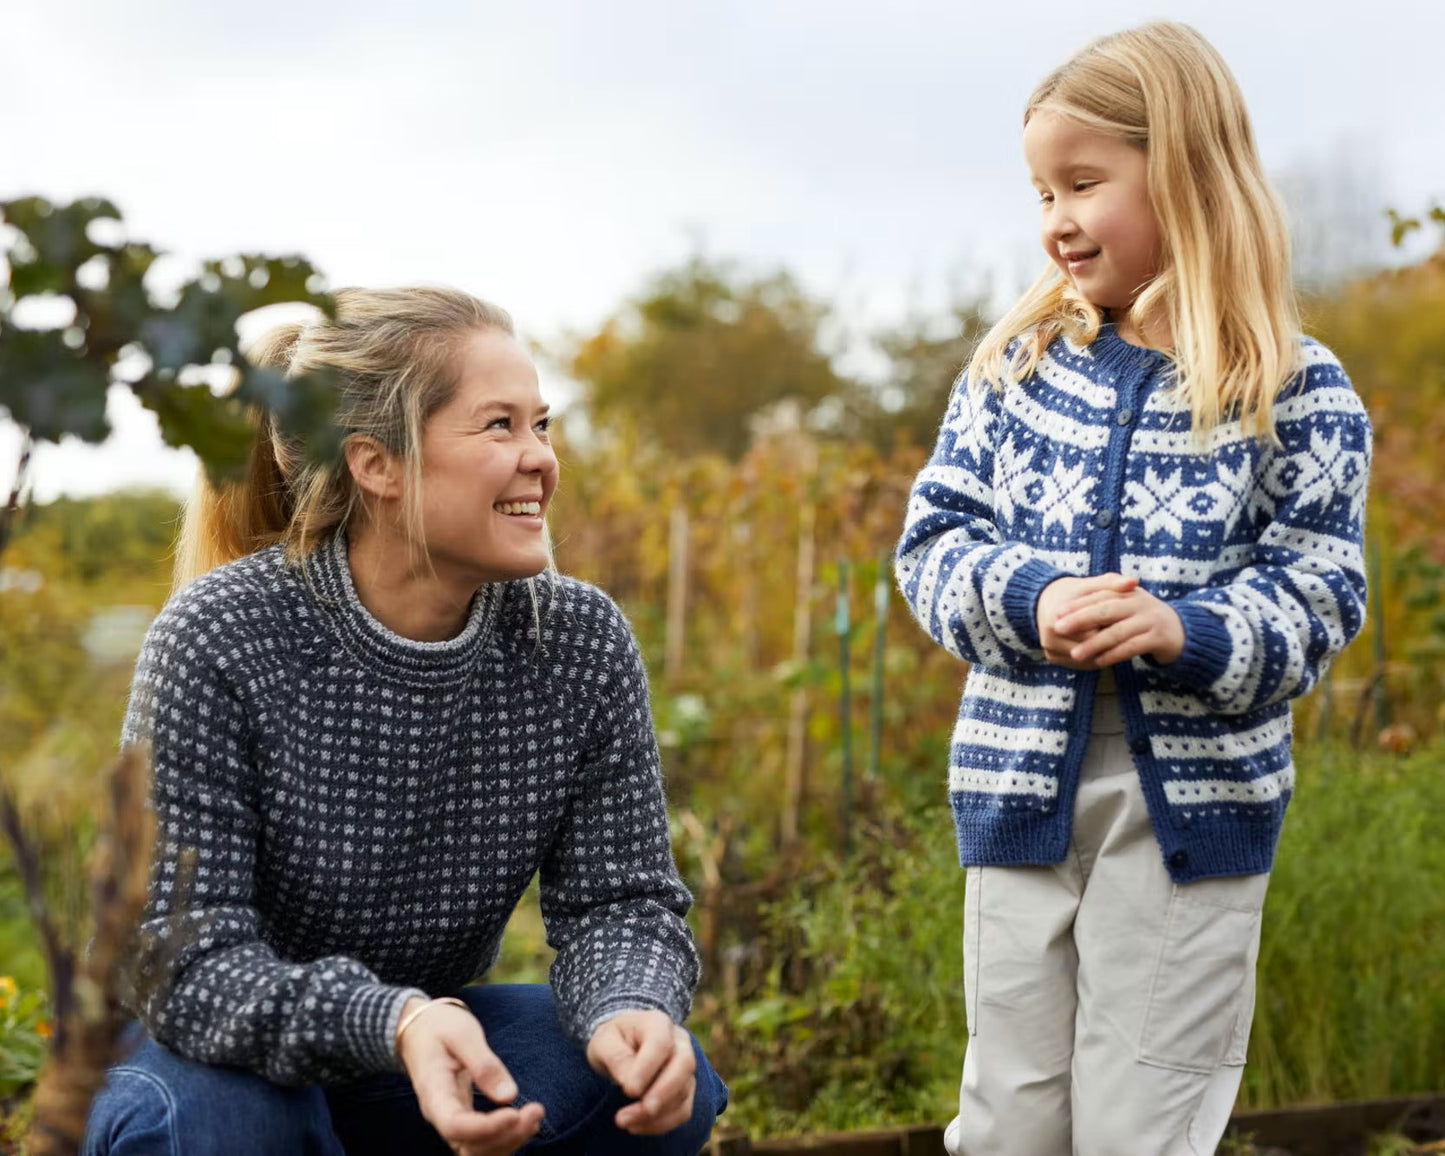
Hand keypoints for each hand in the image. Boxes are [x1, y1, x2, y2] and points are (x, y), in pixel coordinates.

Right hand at [395, 996, 544, 1155]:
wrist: (422, 1030)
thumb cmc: (440, 1027)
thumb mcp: (462, 1034)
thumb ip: (484, 1063)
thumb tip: (509, 1096)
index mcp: (433, 1092)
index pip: (454, 1125)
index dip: (485, 1128)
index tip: (514, 1113)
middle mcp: (440, 1114)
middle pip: (470, 1146)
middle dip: (506, 1136)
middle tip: (536, 1110)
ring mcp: (451, 1120)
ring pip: (478, 1151)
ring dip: (509, 1141)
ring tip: (535, 1116)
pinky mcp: (464, 1121)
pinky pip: (482, 1143)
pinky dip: (506, 1139)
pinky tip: (527, 1124)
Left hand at [586, 1010, 696, 1135]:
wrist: (622, 1044)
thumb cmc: (613, 1040)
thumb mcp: (604, 1042)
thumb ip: (617, 1058)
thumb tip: (631, 1086)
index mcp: (658, 1023)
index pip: (661, 1044)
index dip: (648, 1069)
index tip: (628, 1090)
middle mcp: (679, 1042)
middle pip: (684, 1066)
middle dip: (663, 1093)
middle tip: (640, 1110)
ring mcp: (685, 1066)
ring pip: (684, 1092)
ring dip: (656, 1114)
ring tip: (624, 1121)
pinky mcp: (685, 1089)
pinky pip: (682, 1110)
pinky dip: (661, 1124)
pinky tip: (636, 1126)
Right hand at [1037, 574, 1139, 667]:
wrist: (1044, 600)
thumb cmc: (1074, 591)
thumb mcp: (1091, 584)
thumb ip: (1112, 583)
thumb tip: (1134, 581)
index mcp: (1057, 617)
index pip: (1094, 631)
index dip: (1113, 627)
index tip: (1128, 622)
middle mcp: (1050, 637)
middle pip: (1090, 648)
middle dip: (1109, 642)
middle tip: (1129, 634)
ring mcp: (1050, 650)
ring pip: (1087, 659)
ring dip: (1104, 653)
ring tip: (1120, 641)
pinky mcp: (1052, 658)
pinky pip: (1080, 663)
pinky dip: (1095, 658)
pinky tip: (1106, 648)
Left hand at [1052, 577, 1184, 667]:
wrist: (1182, 632)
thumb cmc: (1144, 619)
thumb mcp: (1127, 606)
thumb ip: (1104, 604)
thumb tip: (1068, 612)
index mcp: (1128, 592)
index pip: (1099, 595)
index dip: (1077, 603)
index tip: (1057, 613)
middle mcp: (1139, 603)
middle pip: (1106, 610)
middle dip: (1080, 619)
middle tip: (1058, 628)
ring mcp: (1150, 620)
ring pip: (1117, 631)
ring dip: (1094, 643)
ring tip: (1075, 654)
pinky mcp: (1159, 638)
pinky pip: (1132, 647)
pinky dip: (1114, 654)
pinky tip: (1099, 662)